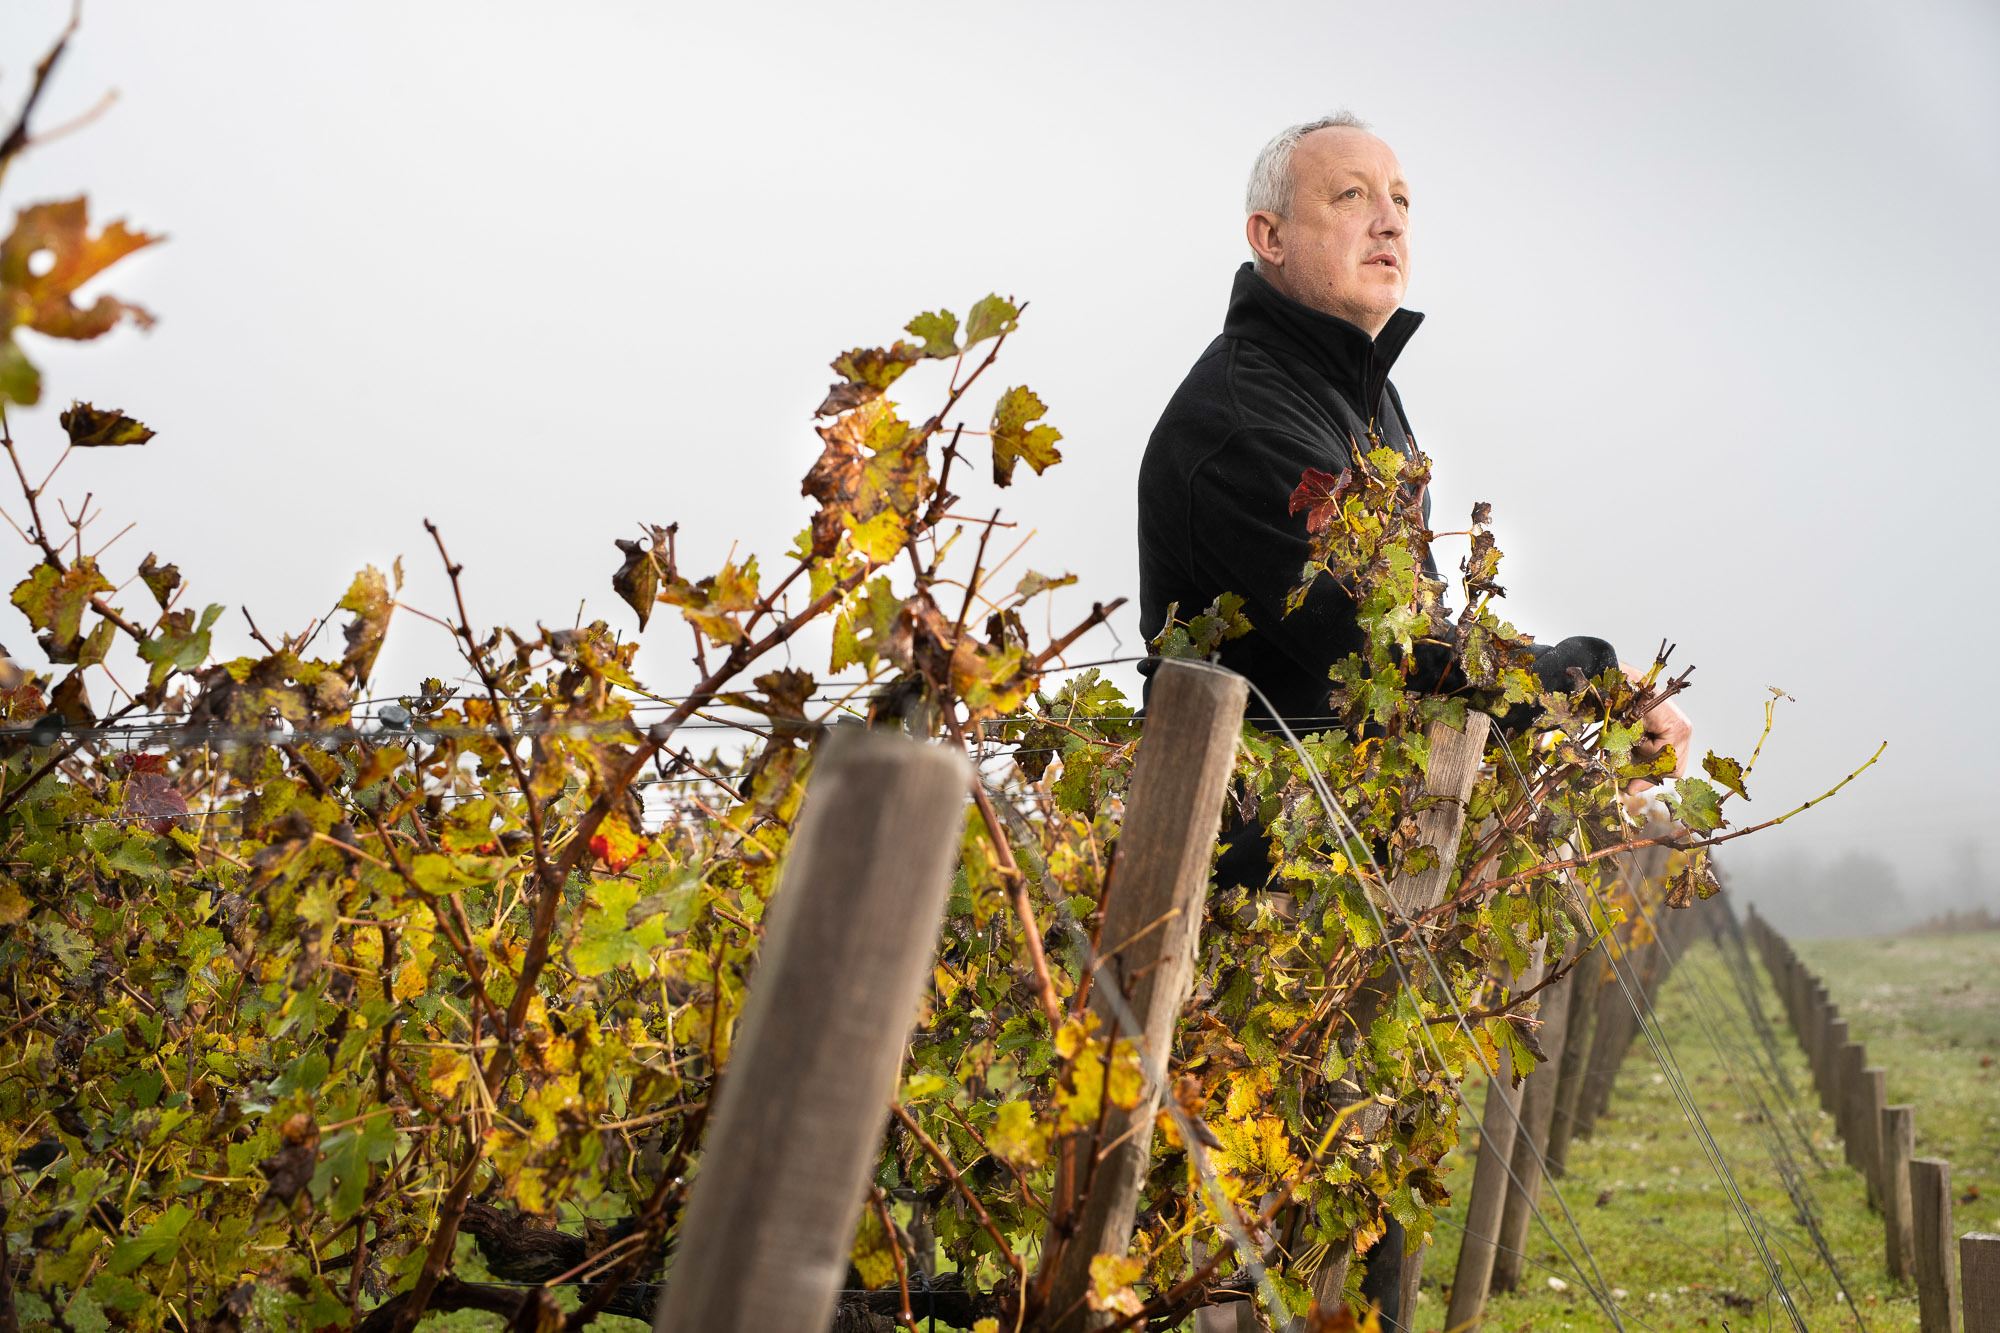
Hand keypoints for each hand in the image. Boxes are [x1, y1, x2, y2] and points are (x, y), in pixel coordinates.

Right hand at [1621, 660, 1691, 792]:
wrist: (1616, 686)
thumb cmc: (1620, 712)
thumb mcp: (1629, 744)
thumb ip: (1635, 766)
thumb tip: (1631, 790)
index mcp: (1676, 735)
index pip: (1673, 769)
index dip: (1652, 777)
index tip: (1631, 784)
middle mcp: (1684, 731)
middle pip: (1674, 769)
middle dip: (1649, 770)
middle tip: (1629, 764)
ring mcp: (1683, 728)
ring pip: (1668, 761)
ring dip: (1645, 755)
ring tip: (1633, 739)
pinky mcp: (1677, 725)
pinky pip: (1662, 749)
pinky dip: (1646, 745)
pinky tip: (1639, 730)